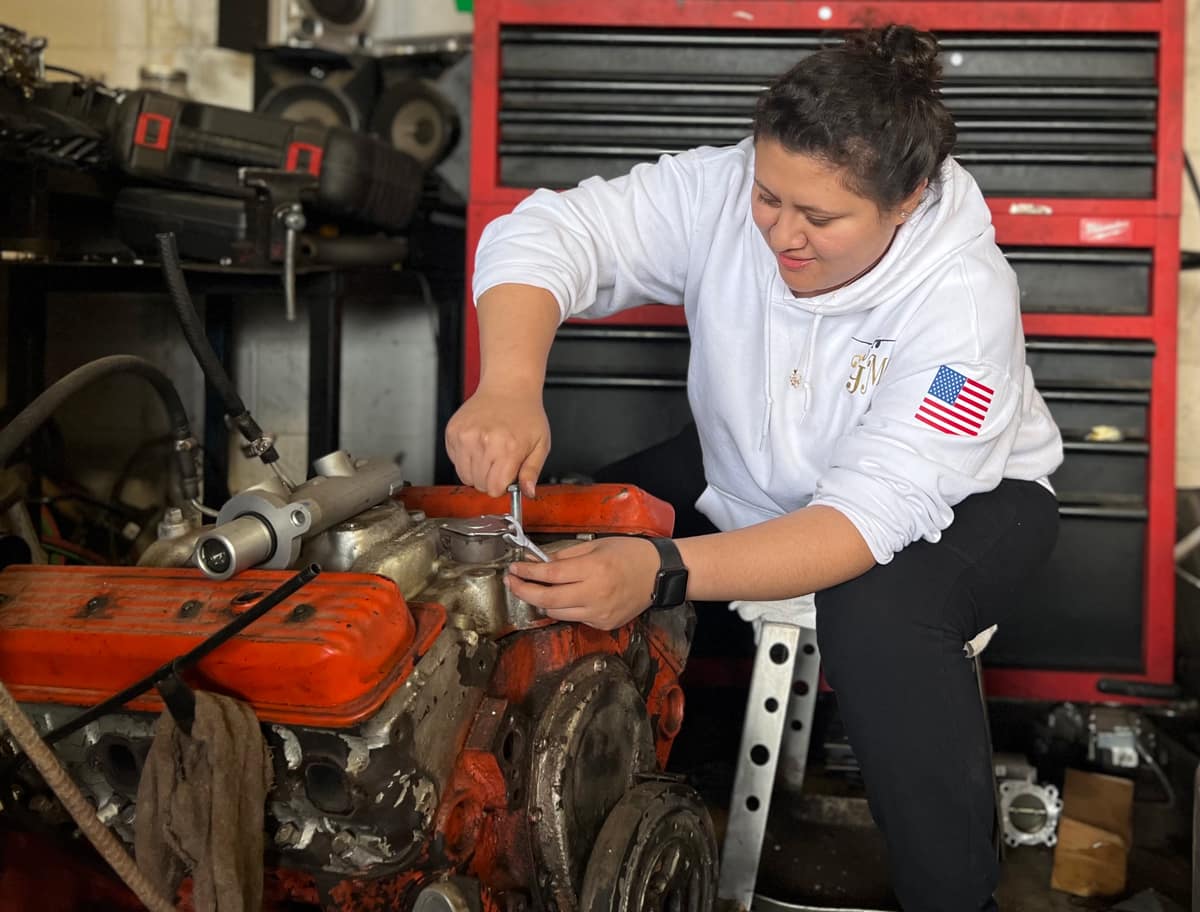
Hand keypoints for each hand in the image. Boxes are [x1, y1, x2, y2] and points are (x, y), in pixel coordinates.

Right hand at [445, 386, 550, 497]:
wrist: (508, 387)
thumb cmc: (526, 414)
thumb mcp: (541, 444)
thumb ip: (532, 471)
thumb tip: (528, 492)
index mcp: (508, 448)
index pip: (494, 489)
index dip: (502, 487)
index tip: (506, 477)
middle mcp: (484, 442)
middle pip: (479, 484)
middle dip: (490, 479)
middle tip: (500, 461)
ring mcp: (465, 436)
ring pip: (464, 475)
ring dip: (476, 471)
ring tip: (489, 452)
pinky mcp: (453, 431)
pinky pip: (455, 461)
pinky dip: (465, 458)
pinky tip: (478, 444)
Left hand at [506, 537, 661, 630]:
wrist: (660, 574)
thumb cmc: (630, 554)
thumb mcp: (597, 545)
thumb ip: (565, 555)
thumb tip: (538, 562)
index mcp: (593, 569)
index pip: (549, 574)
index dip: (527, 572)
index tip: (514, 568)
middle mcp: (595, 594)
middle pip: (546, 598)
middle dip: (524, 590)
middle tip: (512, 582)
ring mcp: (599, 613)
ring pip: (557, 612)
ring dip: (542, 600)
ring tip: (536, 589)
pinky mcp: (604, 624)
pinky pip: (575, 618)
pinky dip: (566, 607)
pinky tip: (567, 596)